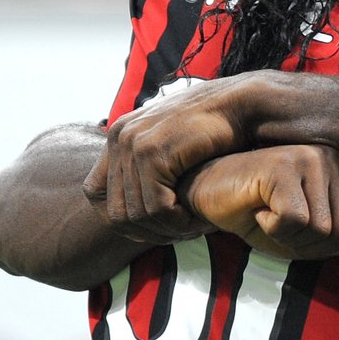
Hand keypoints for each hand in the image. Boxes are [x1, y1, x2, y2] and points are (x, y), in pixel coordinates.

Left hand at [84, 75, 257, 240]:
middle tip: (180, 235)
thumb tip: (140, 202)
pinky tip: (199, 219)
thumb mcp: (173, 145)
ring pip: (137, 214)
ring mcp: (133, 143)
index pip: (95, 194)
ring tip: (194, 228)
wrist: (242, 104)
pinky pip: (157, 207)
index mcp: (119, 134)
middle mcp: (119, 136)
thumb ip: (152, 165)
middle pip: (114, 212)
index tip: (155, 227)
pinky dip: (180, 222)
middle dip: (149, 232)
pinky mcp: (152, 152)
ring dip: (169, 230)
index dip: (122, 218)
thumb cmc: (216, 128)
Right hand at [181, 145, 338, 259]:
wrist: (208, 194)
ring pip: (322, 230)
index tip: (297, 224)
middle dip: (308, 243)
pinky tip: (256, 205)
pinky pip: (295, 221)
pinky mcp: (286, 164)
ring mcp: (312, 156)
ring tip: (267, 211)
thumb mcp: (311, 235)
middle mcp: (336, 157)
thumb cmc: (259, 212)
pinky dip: (272, 227)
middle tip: (278, 219)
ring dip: (288, 236)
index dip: (326, 245)